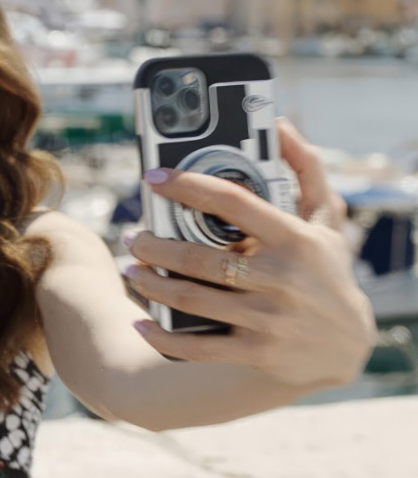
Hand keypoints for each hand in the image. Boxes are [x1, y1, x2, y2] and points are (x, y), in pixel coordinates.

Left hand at [124, 117, 377, 387]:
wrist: (347, 345)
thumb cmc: (327, 270)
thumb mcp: (325, 219)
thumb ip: (305, 168)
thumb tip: (282, 125)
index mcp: (293, 238)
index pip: (231, 201)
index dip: (188, 186)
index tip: (155, 178)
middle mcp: (280, 278)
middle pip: (198, 257)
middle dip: (154, 245)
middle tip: (133, 236)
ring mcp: (267, 319)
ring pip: (191, 299)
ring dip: (150, 283)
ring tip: (131, 269)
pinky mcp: (256, 352)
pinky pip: (199, 347)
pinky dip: (164, 337)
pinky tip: (142, 324)